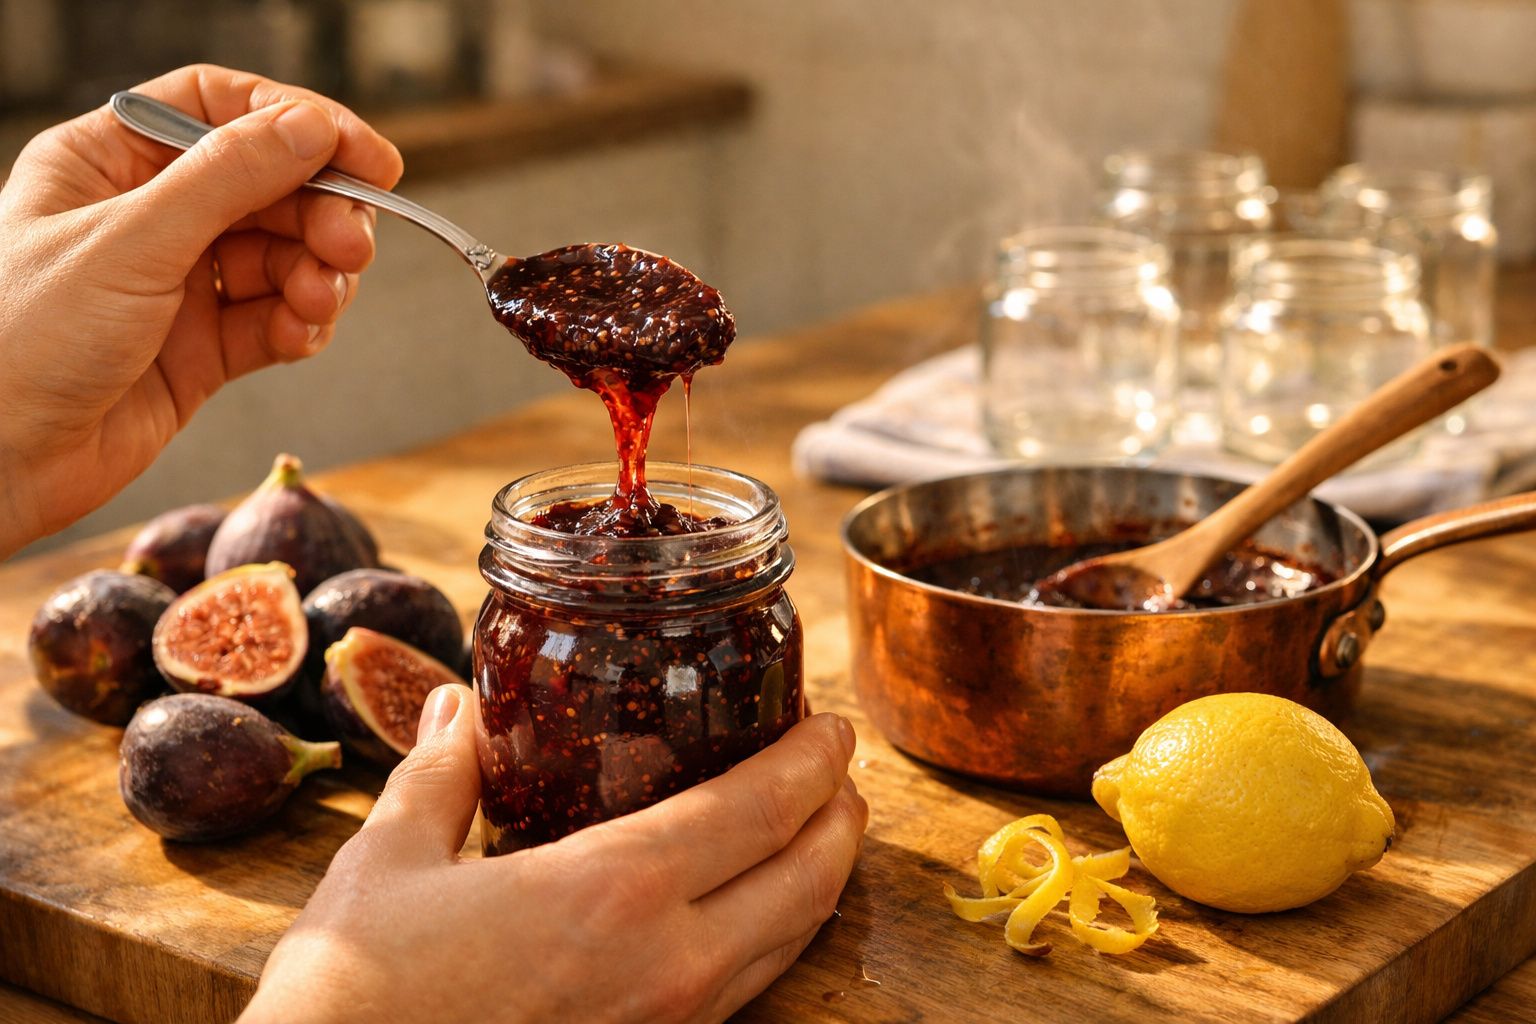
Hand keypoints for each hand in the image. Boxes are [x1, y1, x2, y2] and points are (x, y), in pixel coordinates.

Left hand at [0, 64, 401, 556]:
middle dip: (320, 214)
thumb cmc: (20, 341)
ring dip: (317, 276)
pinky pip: (274, 321)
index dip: (298, 124)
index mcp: (108, 163)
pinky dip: (301, 326)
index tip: (368, 157)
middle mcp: (148, 217)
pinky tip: (301, 338)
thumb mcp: (131, 242)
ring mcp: (177, 286)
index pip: (219, 111)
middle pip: (267, 186)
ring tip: (320, 302)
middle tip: (351, 247)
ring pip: (282, 257)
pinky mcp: (201, 351)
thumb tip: (309, 127)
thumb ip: (228, 179)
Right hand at [240, 688, 867, 1023]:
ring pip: (790, 942)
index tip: (833, 725)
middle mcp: (667, 965)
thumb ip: (437, 775)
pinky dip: (777, 933)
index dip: (811, 761)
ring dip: (820, 874)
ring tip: (817, 827)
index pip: (759, 810)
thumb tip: (451, 708)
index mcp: (612, 892)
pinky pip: (747, 989)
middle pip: (805, 879)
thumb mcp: (387, 864)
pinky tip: (752, 909)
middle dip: (839, 815)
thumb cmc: (352, 996)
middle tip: (840, 769)